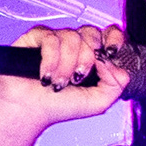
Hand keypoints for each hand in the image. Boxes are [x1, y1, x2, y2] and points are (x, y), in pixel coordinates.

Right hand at [0, 23, 132, 128]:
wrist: (29, 111)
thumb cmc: (60, 106)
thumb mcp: (98, 102)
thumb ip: (116, 84)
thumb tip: (115, 64)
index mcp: (92, 56)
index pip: (110, 33)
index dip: (113, 38)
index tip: (110, 53)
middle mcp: (76, 44)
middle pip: (91, 34)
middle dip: (86, 59)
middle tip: (77, 79)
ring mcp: (56, 39)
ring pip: (71, 37)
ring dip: (66, 66)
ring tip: (58, 84)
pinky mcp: (37, 37)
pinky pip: (50, 38)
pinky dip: (50, 61)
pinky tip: (45, 76)